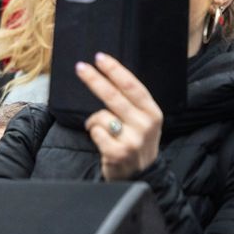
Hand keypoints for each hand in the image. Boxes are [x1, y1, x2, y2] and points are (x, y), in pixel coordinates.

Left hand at [78, 52, 162, 180]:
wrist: (140, 176)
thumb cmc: (137, 142)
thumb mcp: (144, 121)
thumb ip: (132, 103)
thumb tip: (109, 74)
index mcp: (153, 113)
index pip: (133, 86)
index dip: (116, 70)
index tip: (100, 58)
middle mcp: (146, 125)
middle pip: (114, 96)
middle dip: (94, 79)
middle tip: (80, 67)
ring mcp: (133, 140)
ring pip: (101, 115)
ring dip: (94, 120)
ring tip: (102, 131)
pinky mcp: (118, 153)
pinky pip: (96, 132)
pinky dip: (94, 133)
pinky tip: (102, 141)